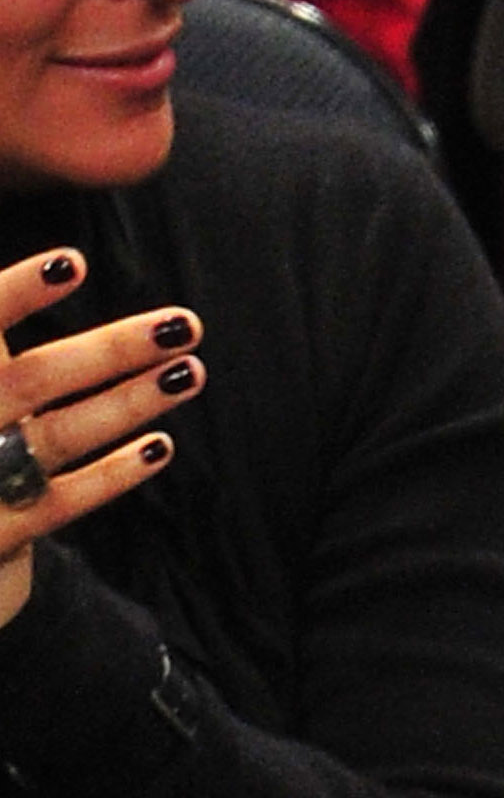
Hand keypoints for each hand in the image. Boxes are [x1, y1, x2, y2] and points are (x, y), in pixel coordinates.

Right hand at [0, 250, 202, 629]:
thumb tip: (48, 272)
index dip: (19, 292)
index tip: (73, 262)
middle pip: (36, 379)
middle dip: (112, 350)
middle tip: (185, 325)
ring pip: (61, 436)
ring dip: (129, 403)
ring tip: (191, 372)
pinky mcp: (1, 535)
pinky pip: (63, 501)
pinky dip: (113, 474)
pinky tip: (161, 447)